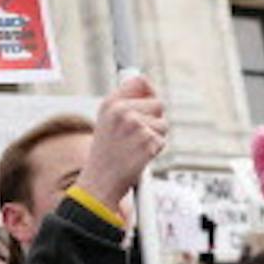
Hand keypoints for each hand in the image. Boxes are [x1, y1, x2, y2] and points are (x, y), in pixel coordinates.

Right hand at [74, 76, 167, 215]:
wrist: (100, 182)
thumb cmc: (105, 154)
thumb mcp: (106, 122)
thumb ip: (125, 102)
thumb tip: (146, 84)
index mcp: (111, 103)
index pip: (139, 81)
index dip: (148, 90)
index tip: (149, 99)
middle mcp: (122, 111)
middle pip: (157, 103)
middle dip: (154, 119)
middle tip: (138, 135)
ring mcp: (136, 125)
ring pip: (163, 123)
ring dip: (155, 136)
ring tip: (136, 147)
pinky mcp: (148, 141)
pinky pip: (162, 140)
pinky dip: (155, 150)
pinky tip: (139, 156)